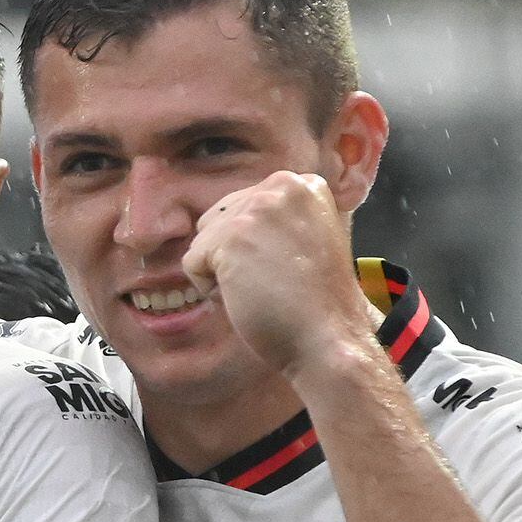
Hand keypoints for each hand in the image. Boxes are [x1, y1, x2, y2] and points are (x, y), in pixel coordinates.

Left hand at [177, 171, 376, 380]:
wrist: (329, 337)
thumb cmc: (316, 302)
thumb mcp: (308, 238)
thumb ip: (275, 218)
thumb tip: (227, 218)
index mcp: (304, 184)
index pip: (245, 206)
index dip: (255, 247)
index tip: (286, 268)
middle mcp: (283, 185)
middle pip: (220, 218)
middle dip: (234, 256)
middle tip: (275, 281)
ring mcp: (258, 208)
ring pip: (204, 239)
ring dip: (222, 272)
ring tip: (263, 288)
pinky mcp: (233, 236)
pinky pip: (193, 262)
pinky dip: (210, 289)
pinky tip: (247, 297)